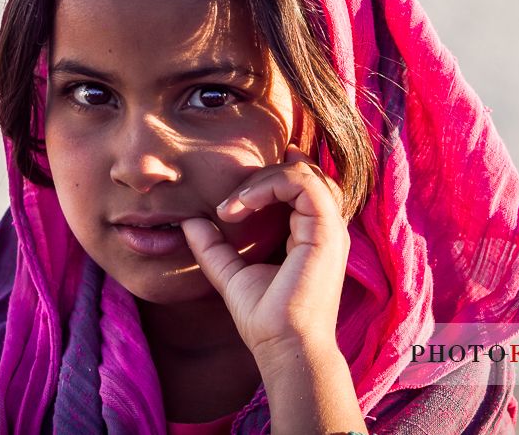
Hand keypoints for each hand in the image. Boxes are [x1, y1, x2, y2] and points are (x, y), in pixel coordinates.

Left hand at [180, 145, 350, 364]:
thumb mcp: (231, 274)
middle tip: (228, 203)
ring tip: (232, 205)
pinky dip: (268, 186)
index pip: (304, 185)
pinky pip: (302, 184)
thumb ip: (213, 247)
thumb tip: (190, 221)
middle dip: (262, 176)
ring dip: (262, 179)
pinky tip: (241, 206)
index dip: (277, 171)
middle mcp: (325, 228)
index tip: (240, 186)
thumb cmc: (264, 318)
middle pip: (304, 173)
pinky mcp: (325, 231)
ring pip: (304, 173)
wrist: (283, 346)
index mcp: (312, 235)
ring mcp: (329, 228)